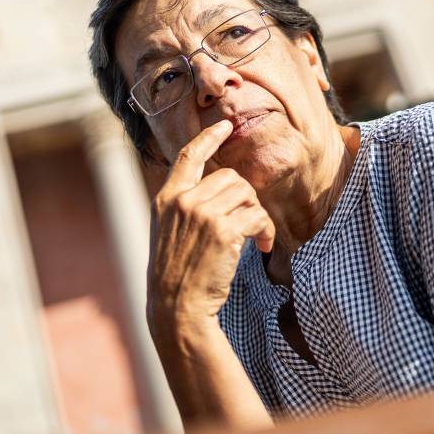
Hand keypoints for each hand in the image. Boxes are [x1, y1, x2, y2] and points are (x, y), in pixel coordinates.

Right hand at [147, 119, 275, 335]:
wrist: (176, 307)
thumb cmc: (176, 276)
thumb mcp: (168, 233)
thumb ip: (186, 208)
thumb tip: (220, 191)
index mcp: (166, 199)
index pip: (189, 157)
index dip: (208, 138)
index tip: (224, 126)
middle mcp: (183, 201)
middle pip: (230, 177)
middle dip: (246, 199)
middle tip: (250, 224)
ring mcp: (202, 214)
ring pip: (247, 195)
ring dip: (258, 217)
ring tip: (257, 239)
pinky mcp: (223, 230)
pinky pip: (258, 217)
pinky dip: (267, 232)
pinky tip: (264, 247)